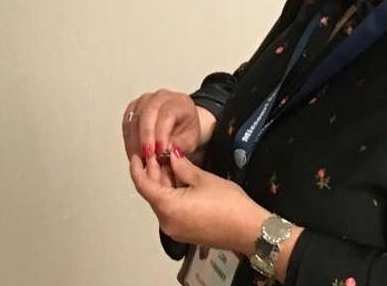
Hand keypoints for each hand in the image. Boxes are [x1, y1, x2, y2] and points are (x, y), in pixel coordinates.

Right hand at [122, 90, 213, 160]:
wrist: (181, 122)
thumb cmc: (186, 128)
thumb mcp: (191, 139)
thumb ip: (180, 145)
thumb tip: (168, 150)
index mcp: (178, 102)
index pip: (166, 115)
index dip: (161, 134)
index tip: (160, 151)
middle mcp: (160, 98)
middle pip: (147, 113)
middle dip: (145, 137)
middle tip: (147, 155)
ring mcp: (144, 101)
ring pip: (134, 118)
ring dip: (135, 141)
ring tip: (140, 159)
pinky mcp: (133, 109)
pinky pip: (126, 124)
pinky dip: (129, 140)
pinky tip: (134, 153)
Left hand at [128, 148, 267, 252]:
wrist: (249, 230)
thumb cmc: (228, 203)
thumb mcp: (203, 179)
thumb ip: (182, 166)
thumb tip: (171, 156)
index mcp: (167, 207)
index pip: (143, 185)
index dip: (138, 168)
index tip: (138, 154)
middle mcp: (166, 222)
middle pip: (153, 194)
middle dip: (154, 173)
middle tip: (159, 153)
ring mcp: (175, 230)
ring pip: (162, 202)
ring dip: (164, 184)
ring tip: (171, 163)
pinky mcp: (185, 233)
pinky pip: (172, 211)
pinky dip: (172, 195)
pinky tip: (181, 181)